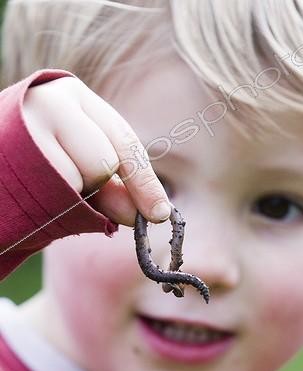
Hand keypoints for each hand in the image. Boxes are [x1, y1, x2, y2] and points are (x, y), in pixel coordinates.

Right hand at [22, 75, 170, 225]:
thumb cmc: (35, 164)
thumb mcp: (79, 166)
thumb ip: (115, 187)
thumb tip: (151, 213)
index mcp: (74, 96)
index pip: (123, 141)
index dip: (144, 182)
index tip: (159, 213)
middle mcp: (51, 100)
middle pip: (105, 162)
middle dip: (97, 187)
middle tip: (69, 184)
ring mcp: (28, 123)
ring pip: (79, 179)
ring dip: (70, 195)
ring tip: (44, 182)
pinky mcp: (12, 152)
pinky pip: (54, 193)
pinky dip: (51, 203)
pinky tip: (33, 189)